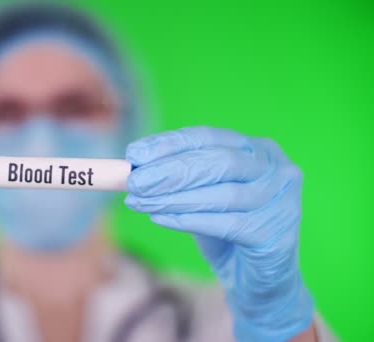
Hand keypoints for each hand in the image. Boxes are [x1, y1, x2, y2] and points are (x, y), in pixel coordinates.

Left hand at [125, 127, 313, 341]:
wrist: (257, 279)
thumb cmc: (227, 230)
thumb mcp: (200, 196)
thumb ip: (176, 178)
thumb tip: (134, 166)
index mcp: (258, 149)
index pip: (208, 137)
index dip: (169, 144)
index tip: (134, 153)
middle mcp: (277, 168)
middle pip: (217, 162)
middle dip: (169, 171)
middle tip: (134, 182)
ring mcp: (282, 200)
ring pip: (221, 194)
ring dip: (173, 198)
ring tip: (140, 202)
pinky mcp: (276, 234)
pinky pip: (225, 224)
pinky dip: (188, 220)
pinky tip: (160, 219)